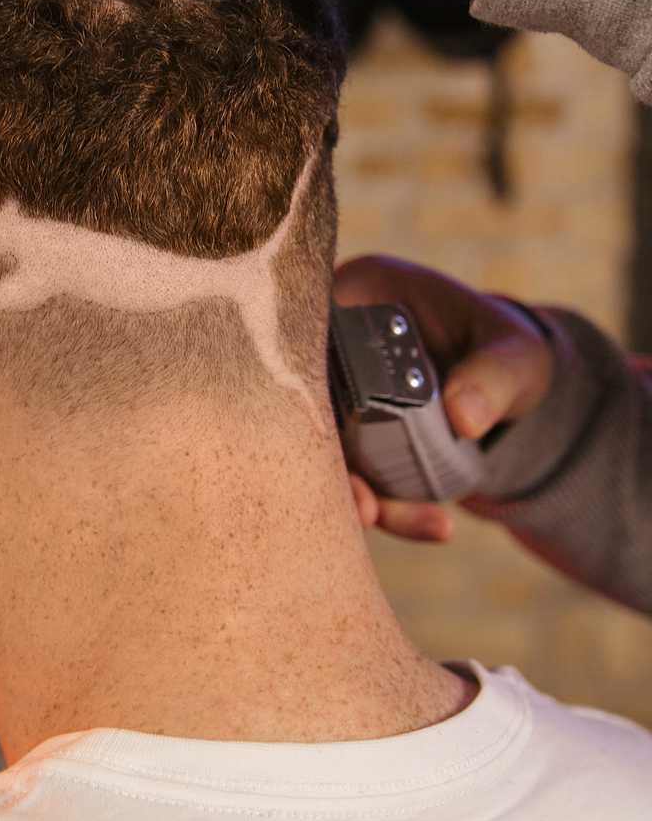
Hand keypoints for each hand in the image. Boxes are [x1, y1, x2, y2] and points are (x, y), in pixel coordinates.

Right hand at [334, 254, 554, 543]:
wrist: (507, 386)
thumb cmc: (506, 351)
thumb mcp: (517, 354)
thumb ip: (494, 376)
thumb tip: (463, 418)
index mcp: (357, 295)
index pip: (306, 332)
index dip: (305, 384)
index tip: (328, 435)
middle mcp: (332, 340)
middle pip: (304, 399)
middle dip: (329, 458)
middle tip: (363, 506)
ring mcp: (336, 391)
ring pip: (323, 446)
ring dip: (354, 493)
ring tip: (390, 520)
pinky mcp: (348, 434)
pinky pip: (354, 474)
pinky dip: (389, 508)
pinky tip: (435, 525)